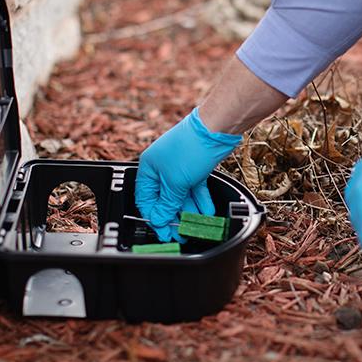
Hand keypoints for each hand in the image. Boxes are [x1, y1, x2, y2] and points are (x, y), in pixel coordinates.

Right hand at [135, 108, 241, 241]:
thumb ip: (167, 203)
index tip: (164, 232)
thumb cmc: (191, 147)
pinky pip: (195, 188)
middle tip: (181, 233)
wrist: (216, 129)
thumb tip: (160, 218)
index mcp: (149, 168)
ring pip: (181, 194)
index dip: (154, 217)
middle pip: (164, 198)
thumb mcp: (175, 182)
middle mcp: (162, 167)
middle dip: (173, 216)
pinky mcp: (195, 166)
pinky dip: (200, 200)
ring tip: (196, 224)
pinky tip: (206, 212)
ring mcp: (179, 166)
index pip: (146, 199)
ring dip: (189, 210)